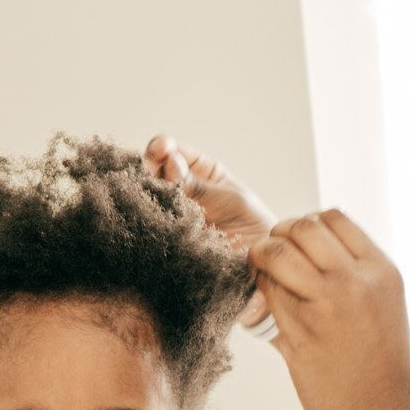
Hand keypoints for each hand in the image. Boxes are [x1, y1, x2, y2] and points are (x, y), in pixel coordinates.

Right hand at [143, 135, 274, 327]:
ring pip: (148, 197)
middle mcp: (181, 189)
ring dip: (148, 193)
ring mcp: (172, 213)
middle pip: (153, 171)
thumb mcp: (231, 199)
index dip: (163, 146)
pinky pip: (153, 226)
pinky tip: (153, 219)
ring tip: (155, 196)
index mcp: (199, 170)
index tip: (162, 149)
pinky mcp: (168, 237)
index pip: (173, 151)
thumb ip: (199, 186)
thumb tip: (170, 164)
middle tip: (156, 174)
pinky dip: (150, 221)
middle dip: (151, 168)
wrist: (261, 262)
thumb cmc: (253, 225)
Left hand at [248, 210, 409, 409]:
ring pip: (276, 255)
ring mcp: (326, 307)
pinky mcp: (299, 334)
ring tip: (261, 274)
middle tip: (272, 256)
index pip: (333, 217)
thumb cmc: (381, 367)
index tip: (297, 243)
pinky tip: (262, 303)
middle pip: (301, 227)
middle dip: (279, 235)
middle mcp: (356, 282)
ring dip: (260, 259)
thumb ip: (355, 271)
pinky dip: (258, 292)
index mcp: (382, 271)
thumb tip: (307, 245)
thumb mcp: (385, 305)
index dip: (307, 223)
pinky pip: (266, 295)